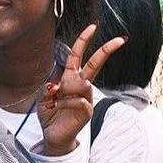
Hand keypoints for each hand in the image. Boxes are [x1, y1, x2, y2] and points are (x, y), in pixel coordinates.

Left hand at [38, 24, 125, 154]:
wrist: (53, 135)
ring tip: (56, 99)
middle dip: (106, 50)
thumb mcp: (42, 99)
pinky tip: (57, 107)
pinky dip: (64, 102)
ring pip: (83, 83)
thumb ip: (47, 89)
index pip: (78, 56)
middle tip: (120, 39)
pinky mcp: (87, 110)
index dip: (83, 41)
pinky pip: (78, 100)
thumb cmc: (50, 114)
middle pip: (95, 64)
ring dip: (66, 89)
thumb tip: (55, 86)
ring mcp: (86, 97)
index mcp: (70, 78)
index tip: (92, 27)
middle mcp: (81, 85)